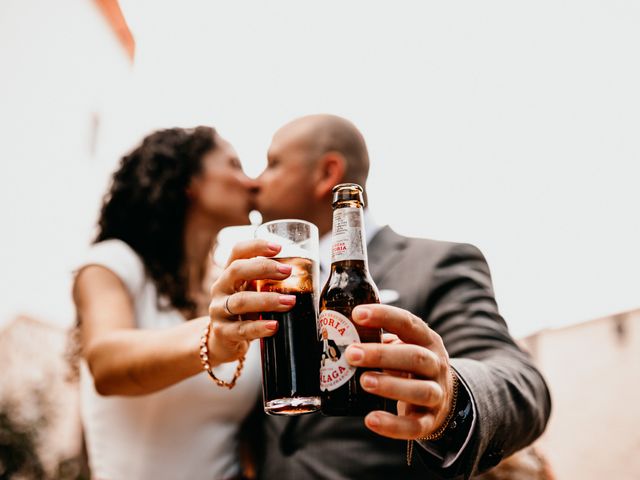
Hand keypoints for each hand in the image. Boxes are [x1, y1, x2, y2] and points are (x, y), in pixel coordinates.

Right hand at [207, 239, 295, 364]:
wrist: (222, 343)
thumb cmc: (244, 313)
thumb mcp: (253, 293)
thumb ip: (269, 284)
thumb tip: (308, 276)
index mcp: (230, 274)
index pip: (237, 252)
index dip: (256, 246)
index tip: (278, 247)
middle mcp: (221, 288)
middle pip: (236, 270)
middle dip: (263, 268)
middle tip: (288, 271)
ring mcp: (218, 310)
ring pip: (240, 301)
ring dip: (267, 300)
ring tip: (289, 302)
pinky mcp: (222, 332)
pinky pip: (241, 329)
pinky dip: (259, 327)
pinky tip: (274, 326)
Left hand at [344, 304, 455, 439]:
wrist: (442, 399)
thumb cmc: (410, 366)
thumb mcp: (402, 347)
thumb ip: (378, 340)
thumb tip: (334, 332)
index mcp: (426, 340)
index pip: (408, 323)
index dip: (384, 316)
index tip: (357, 314)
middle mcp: (436, 365)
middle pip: (415, 357)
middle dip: (382, 355)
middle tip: (351, 354)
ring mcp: (436, 394)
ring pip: (420, 390)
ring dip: (390, 386)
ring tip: (363, 381)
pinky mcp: (429, 421)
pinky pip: (414, 426)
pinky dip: (392, 425)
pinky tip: (371, 419)